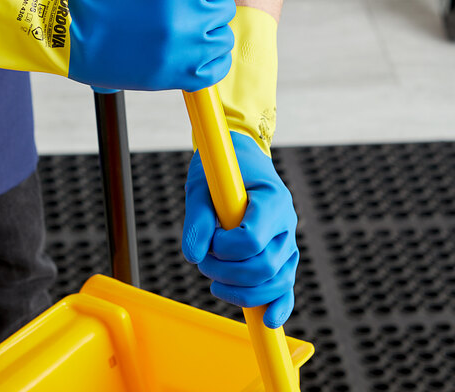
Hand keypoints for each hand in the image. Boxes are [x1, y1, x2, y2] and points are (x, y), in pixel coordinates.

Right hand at [68, 0, 235, 90]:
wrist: (69, 34)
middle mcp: (185, 19)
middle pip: (224, 6)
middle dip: (205, 2)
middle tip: (180, 6)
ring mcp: (183, 51)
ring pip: (223, 37)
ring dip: (208, 30)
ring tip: (183, 29)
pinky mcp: (177, 77)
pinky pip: (217, 69)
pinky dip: (212, 60)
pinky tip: (193, 51)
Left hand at [182, 131, 298, 328]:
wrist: (240, 160)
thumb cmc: (219, 170)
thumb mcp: (201, 185)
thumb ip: (197, 218)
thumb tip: (193, 256)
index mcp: (272, 199)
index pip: (251, 241)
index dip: (223, 248)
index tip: (208, 237)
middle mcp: (286, 222)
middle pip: (264, 266)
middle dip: (227, 272)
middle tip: (203, 260)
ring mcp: (287, 241)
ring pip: (276, 281)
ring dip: (241, 290)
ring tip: (213, 279)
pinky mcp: (282, 255)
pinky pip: (285, 285)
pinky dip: (278, 304)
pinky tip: (268, 321)